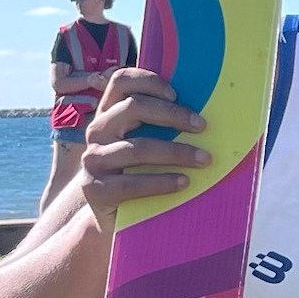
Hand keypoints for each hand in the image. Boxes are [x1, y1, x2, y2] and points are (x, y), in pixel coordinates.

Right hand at [78, 68, 210, 232]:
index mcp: (108, 114)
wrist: (112, 216)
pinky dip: (162, 182)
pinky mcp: (97, 189)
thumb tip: (201, 114)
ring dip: (176, 152)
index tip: (176, 94)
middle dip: (172, 115)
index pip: (120, 81)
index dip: (148, 81)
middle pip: (132, 108)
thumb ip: (157, 126)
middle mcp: (97, 131)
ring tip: (204, 159)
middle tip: (202, 126)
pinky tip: (184, 182)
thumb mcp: (142, 144)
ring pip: (138, 148)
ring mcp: (94, 160)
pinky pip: (133, 183)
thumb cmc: (136, 173)